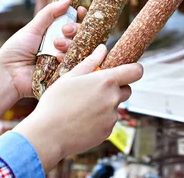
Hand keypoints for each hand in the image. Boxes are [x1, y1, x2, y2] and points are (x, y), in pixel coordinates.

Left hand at [0, 0, 85, 126]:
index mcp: (53, 32)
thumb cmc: (16, 49)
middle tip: (64, 31)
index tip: (81, 11)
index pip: (72, 21)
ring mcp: (63, 59)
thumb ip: (50, 13)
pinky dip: (67, 58)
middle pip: (79, 34)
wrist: (9, 74)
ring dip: (69, 43)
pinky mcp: (63, 73)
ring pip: (79, 48)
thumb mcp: (33, 28)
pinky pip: (75, 63)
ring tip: (56, 46)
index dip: (79, 16)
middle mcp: (60, 45)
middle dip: (75, 29)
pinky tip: (57, 58)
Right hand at [14, 45, 143, 171]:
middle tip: (95, 90)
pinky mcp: (107, 132)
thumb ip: (90, 62)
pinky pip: (108, 122)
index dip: (134, 69)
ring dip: (105, 105)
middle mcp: (113, 99)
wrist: (48, 134)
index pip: (136, 71)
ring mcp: (111, 117)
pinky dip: (99, 119)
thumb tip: (102, 49)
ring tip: (82, 107)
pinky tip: (81, 120)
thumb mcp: (69, 77)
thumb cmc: (55, 103)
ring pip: (115, 107)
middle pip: (126, 90)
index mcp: (105, 81)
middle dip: (115, 88)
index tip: (127, 70)